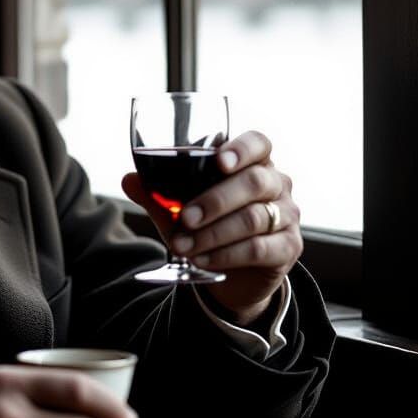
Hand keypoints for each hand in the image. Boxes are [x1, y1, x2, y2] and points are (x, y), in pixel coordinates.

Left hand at [122, 130, 301, 325]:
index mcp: (254, 163)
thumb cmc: (209, 227)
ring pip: (254, 218)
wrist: (234, 273)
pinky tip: (203, 260)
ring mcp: (287, 216)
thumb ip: (158, 194)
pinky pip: (259, 248)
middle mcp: (277, 184)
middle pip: (255, 182)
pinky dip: (227, 254)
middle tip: (184, 218)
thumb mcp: (181, 209)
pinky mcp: (288, 248)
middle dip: (215, 200)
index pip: (259, 144)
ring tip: (183, 245)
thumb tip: (128, 179)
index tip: (219, 161)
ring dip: (214, 233)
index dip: (242, 149)